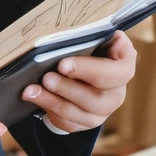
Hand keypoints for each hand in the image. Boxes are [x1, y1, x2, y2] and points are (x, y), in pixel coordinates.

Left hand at [20, 30, 136, 132]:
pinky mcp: (86, 123)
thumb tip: (75, 31)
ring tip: (32, 91)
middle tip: (46, 78)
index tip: (62, 64)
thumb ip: (92, 35)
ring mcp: (103, 112)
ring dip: (53, 101)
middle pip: (97, 98)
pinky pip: (69, 123)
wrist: (83, 69)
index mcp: (123, 67)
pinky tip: (35, 100)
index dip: (90, 69)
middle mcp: (117, 93)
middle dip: (67, 88)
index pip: (119, 72)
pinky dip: (50, 111)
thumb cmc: (89, 48)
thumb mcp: (93, 38)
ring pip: (80, 114)